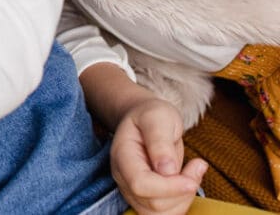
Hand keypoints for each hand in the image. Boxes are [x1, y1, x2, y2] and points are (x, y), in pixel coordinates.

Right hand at [111, 98, 206, 214]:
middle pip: (152, 203)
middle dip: (181, 192)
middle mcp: (123, 177)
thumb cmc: (152, 116)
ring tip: (195, 171)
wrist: (146, 120)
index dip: (168, 187)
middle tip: (198, 166)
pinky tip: (190, 180)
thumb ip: (160, 141)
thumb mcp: (158, 117)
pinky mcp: (146, 198)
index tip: (191, 179)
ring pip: (159, 214)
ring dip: (184, 199)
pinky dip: (183, 201)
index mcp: (122, 156)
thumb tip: (167, 170)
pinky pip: (166, 213)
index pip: (140, 184)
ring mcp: (132, 190)